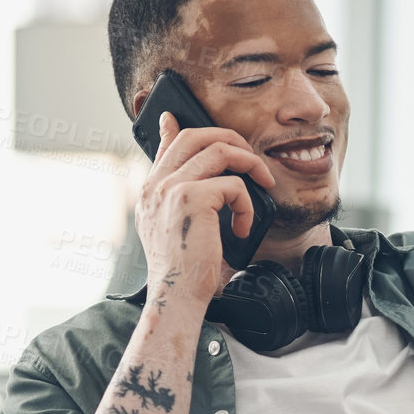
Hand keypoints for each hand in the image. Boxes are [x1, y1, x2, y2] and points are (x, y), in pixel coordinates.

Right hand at [135, 111, 278, 307]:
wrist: (177, 296)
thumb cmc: (184, 272)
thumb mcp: (176, 232)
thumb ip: (184, 202)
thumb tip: (206, 186)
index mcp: (151, 192)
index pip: (165, 147)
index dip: (172, 128)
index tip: (174, 117)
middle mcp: (156, 185)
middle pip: (194, 136)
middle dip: (230, 139)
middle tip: (251, 159)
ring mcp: (172, 189)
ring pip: (219, 150)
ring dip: (250, 164)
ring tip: (262, 186)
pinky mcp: (193, 199)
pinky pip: (234, 185)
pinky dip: (248, 205)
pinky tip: (242, 228)